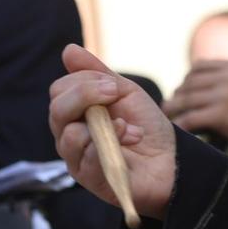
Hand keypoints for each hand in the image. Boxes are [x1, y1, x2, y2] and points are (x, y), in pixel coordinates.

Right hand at [49, 44, 175, 220]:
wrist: (170, 159)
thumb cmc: (145, 126)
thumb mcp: (124, 92)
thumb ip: (96, 73)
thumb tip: (68, 50)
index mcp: (75, 113)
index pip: (59, 90)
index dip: (84, 82)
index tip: (113, 86)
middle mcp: (69, 135)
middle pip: (57, 110)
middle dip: (86, 96)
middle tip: (115, 96)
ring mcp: (77, 158)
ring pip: (67, 135)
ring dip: (104, 125)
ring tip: (129, 128)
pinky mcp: (89, 178)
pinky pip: (86, 157)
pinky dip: (111, 143)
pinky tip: (129, 141)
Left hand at [164, 60, 227, 137]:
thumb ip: (227, 79)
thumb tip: (198, 83)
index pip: (200, 66)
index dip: (187, 78)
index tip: (182, 88)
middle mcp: (227, 77)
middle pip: (190, 83)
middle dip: (177, 94)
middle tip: (170, 104)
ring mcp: (223, 94)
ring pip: (187, 99)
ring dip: (173, 107)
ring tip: (167, 114)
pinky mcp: (220, 113)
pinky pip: (191, 117)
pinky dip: (181, 123)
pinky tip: (176, 128)